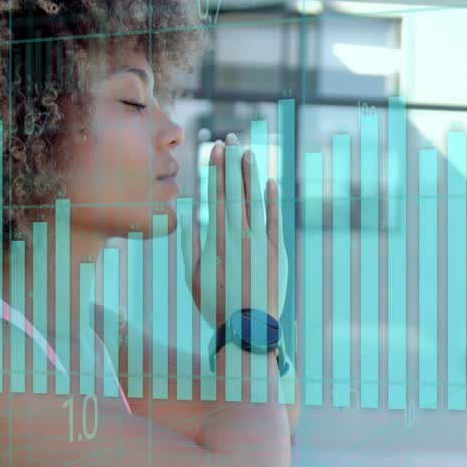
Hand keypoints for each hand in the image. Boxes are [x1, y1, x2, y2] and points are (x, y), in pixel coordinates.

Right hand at [179, 134, 288, 329]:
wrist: (248, 328)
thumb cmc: (216, 305)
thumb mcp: (192, 278)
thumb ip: (190, 246)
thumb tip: (189, 217)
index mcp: (215, 240)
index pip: (215, 196)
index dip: (215, 170)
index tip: (214, 148)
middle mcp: (238, 235)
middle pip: (234, 191)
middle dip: (231, 163)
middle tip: (229, 138)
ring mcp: (259, 242)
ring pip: (254, 200)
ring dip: (250, 174)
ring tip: (247, 151)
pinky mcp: (277, 251)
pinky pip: (275, 220)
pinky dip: (273, 200)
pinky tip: (270, 181)